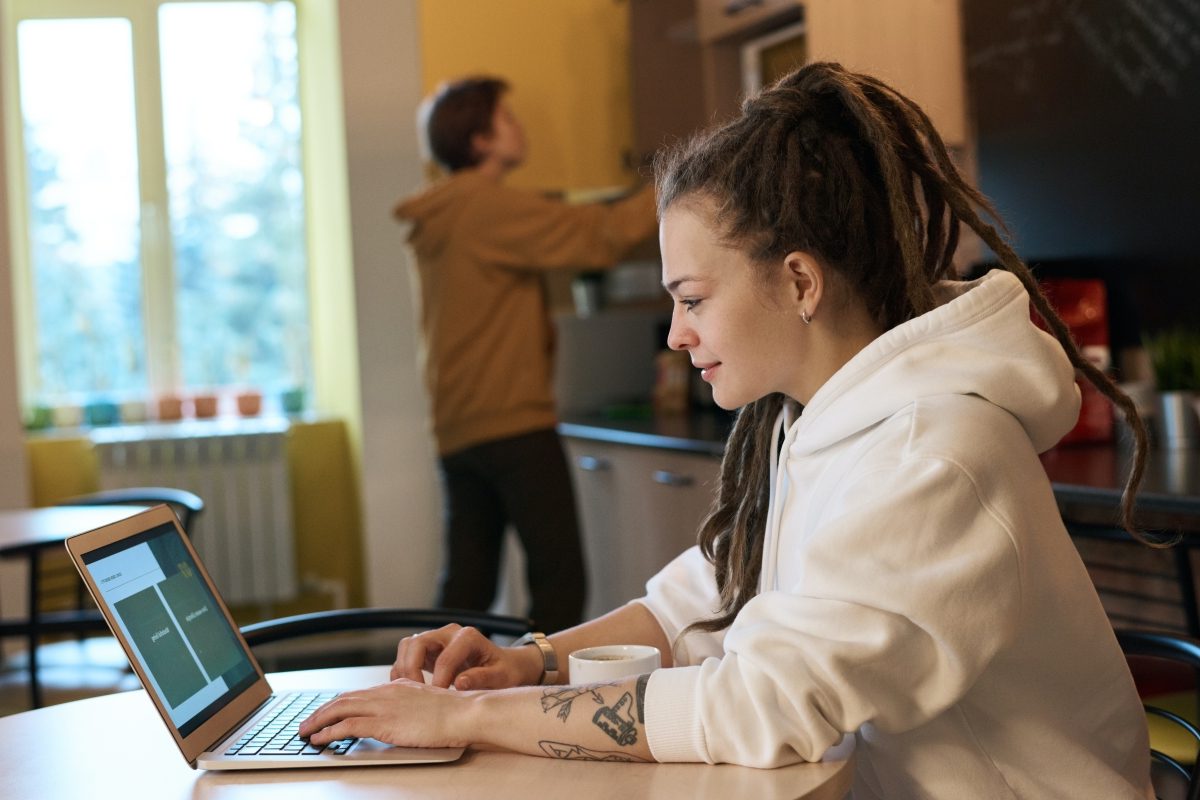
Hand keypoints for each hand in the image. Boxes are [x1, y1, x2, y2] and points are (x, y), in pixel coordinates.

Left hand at [297, 679, 467, 747]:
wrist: (464, 712)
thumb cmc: (454, 711)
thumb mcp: (427, 702)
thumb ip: (410, 706)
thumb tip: (401, 717)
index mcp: (396, 687)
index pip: (358, 693)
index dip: (338, 703)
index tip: (326, 712)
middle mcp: (386, 693)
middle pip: (344, 699)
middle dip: (321, 711)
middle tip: (306, 723)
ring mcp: (384, 707)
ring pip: (340, 709)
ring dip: (318, 721)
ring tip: (305, 732)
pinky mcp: (384, 723)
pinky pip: (348, 726)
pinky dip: (329, 732)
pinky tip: (320, 739)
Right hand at [391, 624, 540, 689]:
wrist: (502, 665)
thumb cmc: (503, 670)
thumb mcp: (501, 676)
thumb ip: (482, 678)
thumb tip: (460, 683)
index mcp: (468, 637)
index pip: (445, 658)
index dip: (439, 680)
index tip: (437, 699)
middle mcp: (449, 633)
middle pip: (418, 643)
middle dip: (411, 669)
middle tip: (415, 695)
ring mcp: (436, 639)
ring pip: (407, 646)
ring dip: (403, 669)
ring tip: (410, 694)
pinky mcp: (428, 650)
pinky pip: (406, 656)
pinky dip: (402, 672)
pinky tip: (408, 690)